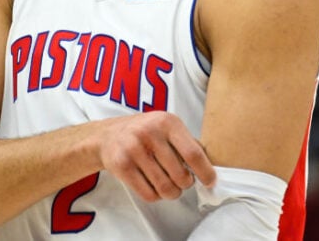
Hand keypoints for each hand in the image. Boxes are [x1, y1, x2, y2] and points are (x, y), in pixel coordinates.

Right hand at [97, 111, 215, 201]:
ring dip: (172, 193)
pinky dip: (156, 196)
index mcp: (167, 122)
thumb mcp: (167, 127)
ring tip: (170, 186)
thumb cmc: (146, 133)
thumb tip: (210, 166)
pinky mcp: (122, 166)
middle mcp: (150, 133)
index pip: (193, 153)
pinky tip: (154, 186)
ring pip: (165, 188)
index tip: (210, 182)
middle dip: (186, 184)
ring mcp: (134, 150)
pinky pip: (148, 194)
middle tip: (183, 181)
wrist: (108, 135)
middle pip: (180, 175)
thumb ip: (188, 142)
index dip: (205, 171)